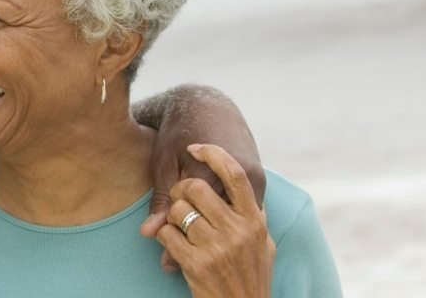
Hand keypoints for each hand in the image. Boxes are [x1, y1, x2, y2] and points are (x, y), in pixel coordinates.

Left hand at [134, 85, 264, 271]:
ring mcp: (255, 182)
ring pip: (230, 219)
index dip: (176, 220)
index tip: (168, 215)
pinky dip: (227, 216)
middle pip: (213, 220)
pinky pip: (242, 212)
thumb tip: (147, 233)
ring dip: (214, 223)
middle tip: (185, 218)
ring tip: (199, 212)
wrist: (207, 106)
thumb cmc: (178, 134)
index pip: (190, 216)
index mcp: (214, 173)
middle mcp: (241, 177)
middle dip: (196, 224)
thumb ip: (160, 199)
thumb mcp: (164, 164)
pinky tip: (214, 212)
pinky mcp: (260, 184)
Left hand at [156, 144, 274, 297]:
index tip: (194, 148)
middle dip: (181, 189)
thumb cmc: (253, 277)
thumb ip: (246, 215)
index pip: (234, 173)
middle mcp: (239, 230)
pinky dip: (162, 236)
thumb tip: (228, 186)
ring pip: (178, 210)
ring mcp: (218, 247)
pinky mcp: (197, 264)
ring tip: (179, 227)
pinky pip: (166, 234)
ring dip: (171, 216)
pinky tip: (172, 245)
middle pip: (196, 187)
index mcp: (255, 219)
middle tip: (179, 199)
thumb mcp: (263, 245)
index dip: (212, 154)